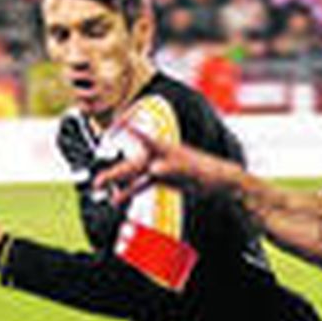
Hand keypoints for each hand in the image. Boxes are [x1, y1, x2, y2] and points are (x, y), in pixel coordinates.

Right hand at [95, 125, 242, 204]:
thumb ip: (171, 169)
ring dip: (118, 183)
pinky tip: (118, 198)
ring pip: (135, 174)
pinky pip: (143, 184)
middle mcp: (159, 156)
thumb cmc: (209, 172)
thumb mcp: (190, 172)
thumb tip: (154, 169)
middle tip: (97, 182)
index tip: (115, 122)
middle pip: (133, 164)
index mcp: (165, 149)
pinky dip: (131, 190)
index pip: (142, 137)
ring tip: (100, 190)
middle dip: (114, 173)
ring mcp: (160, 167)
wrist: (224, 182)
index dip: (128, 130)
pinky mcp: (164, 178)